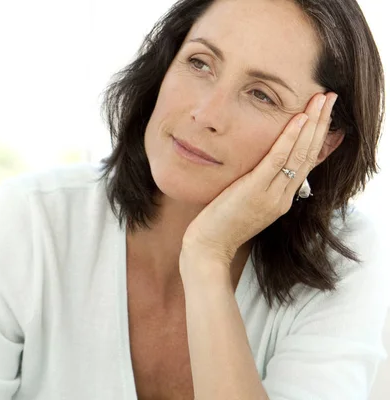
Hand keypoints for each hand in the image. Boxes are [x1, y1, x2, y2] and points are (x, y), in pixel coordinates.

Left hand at [180, 92, 337, 270]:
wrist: (208, 247)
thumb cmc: (221, 225)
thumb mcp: (247, 204)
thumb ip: (260, 186)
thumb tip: (264, 167)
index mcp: (282, 199)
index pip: (307, 163)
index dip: (319, 137)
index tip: (326, 115)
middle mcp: (283, 196)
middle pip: (310, 154)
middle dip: (322, 123)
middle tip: (330, 97)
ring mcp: (272, 194)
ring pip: (300, 153)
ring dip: (313, 123)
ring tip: (322, 99)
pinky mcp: (255, 190)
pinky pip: (277, 159)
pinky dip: (290, 137)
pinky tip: (299, 119)